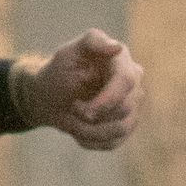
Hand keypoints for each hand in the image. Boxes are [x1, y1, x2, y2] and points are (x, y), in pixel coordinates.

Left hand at [27, 28, 142, 150]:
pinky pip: (113, 142)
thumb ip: (91, 42)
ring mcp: (134, 105)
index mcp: (122, 61)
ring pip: (120, 129)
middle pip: (124, 109)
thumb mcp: (68, 53)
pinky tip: (79, 130)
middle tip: (72, 107)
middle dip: (91, 115)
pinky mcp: (127, 125)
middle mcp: (134, 82)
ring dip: (88, 130)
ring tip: (73, 119)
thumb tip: (117, 47)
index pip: (126, 82)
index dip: (106, 100)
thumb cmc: (60, 72)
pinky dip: (90, 140)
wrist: (51, 97)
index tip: (82, 110)